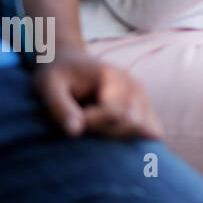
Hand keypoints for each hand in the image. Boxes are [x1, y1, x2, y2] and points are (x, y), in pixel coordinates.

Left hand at [32, 50, 163, 138]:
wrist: (70, 62)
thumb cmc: (57, 75)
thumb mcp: (48, 87)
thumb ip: (60, 108)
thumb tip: (75, 132)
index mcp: (113, 77)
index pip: (114, 113)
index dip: (91, 125)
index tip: (72, 122)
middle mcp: (135, 86)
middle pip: (132, 123)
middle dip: (106, 133)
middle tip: (84, 126)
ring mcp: (143, 97)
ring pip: (147, 130)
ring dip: (121, 138)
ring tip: (97, 130)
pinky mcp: (144, 108)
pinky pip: (154, 130)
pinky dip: (138, 139)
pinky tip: (115, 139)